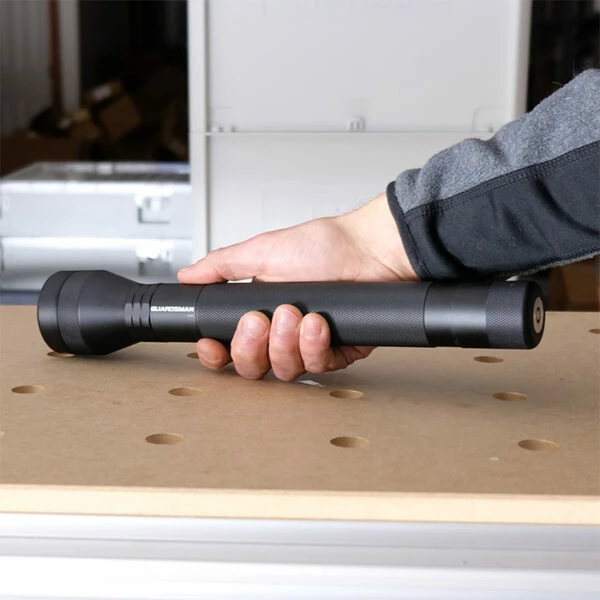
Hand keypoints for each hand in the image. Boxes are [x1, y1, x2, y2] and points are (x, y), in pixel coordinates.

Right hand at [178, 193, 417, 379]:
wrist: (370, 249)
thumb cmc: (324, 246)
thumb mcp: (263, 251)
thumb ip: (222, 266)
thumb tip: (188, 275)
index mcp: (260, 311)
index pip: (228, 347)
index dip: (216, 353)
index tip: (212, 345)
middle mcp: (282, 333)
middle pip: (252, 367)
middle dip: (252, 346)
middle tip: (261, 320)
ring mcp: (309, 345)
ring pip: (284, 371)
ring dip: (285, 343)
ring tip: (294, 314)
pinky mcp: (338, 353)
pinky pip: (319, 368)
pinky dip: (315, 347)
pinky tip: (317, 324)